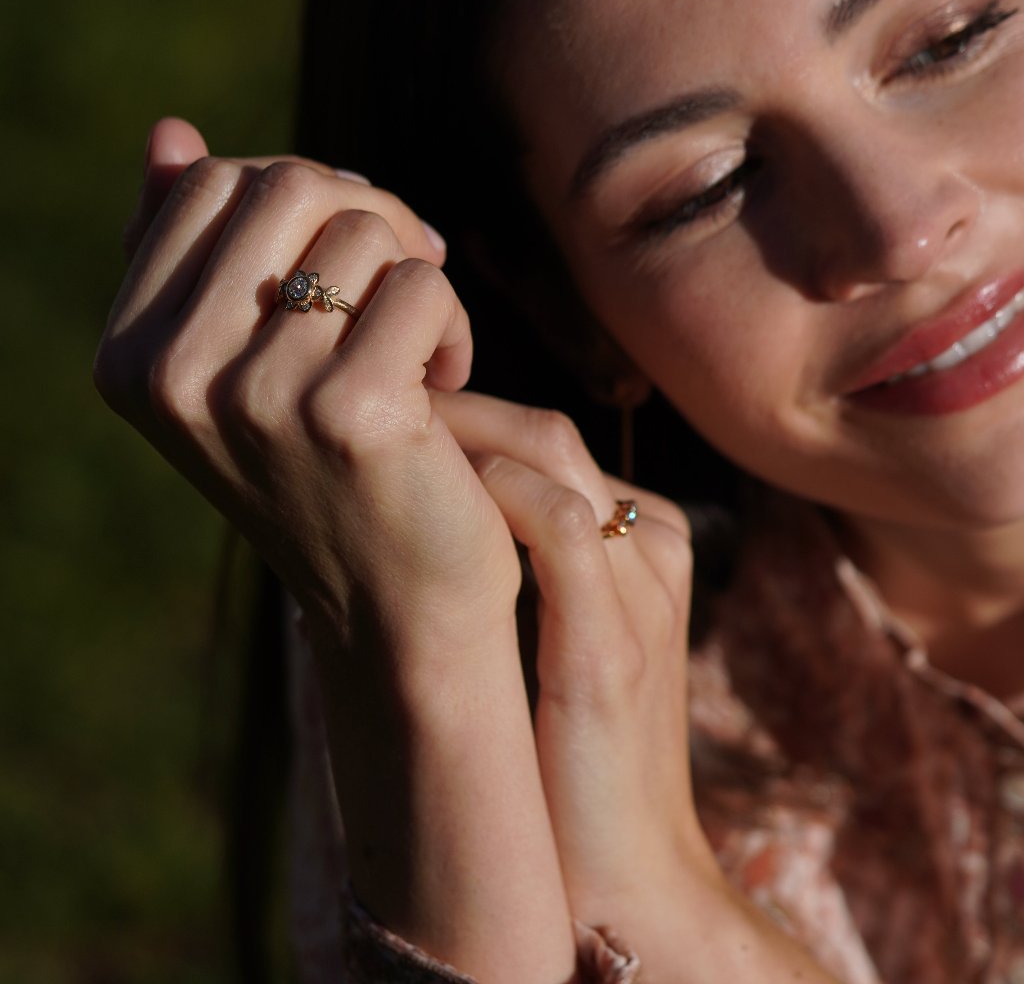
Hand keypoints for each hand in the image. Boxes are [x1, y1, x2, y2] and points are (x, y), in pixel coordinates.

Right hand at [97, 120, 576, 982]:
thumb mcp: (248, 370)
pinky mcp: (348, 412)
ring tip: (421, 358)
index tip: (356, 258)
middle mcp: (172, 372)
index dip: (308, 201)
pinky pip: (422, 284)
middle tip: (410, 282)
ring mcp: (255, 394)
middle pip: (289, 185)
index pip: (214, 183)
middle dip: (372, 219)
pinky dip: (453, 326)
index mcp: (132, 354)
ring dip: (416, 280)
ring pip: (365, 229)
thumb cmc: (333, 478)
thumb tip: (171, 135)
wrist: (396, 609)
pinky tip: (444, 390)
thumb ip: (203, 256)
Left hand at [436, 388, 841, 982]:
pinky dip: (497, 495)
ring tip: (389, 452)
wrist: (627, 870)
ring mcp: (643, 591)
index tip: (393, 429)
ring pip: (555, 457)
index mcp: (650, 540)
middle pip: (551, 435)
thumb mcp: (560, 632)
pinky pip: (563, 524)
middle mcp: (657, 548)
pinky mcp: (613, 646)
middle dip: (459, 416)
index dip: (470, 421)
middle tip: (377, 423)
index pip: (553, 441)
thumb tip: (433, 506)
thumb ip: (526, 563)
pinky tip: (432, 501)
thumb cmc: (571, 746)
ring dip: (464, 440)